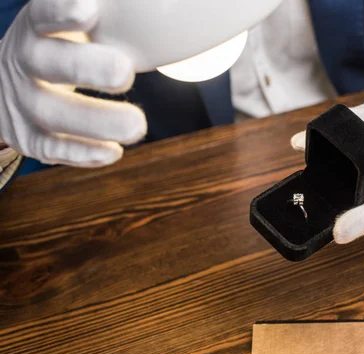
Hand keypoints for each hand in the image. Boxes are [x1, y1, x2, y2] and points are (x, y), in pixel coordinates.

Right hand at [0, 0, 146, 167]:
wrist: (9, 84)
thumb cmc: (63, 47)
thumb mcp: (74, 26)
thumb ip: (109, 16)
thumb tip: (170, 9)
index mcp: (37, 28)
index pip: (43, 15)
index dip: (61, 13)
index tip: (88, 11)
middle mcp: (24, 61)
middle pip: (46, 63)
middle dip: (85, 69)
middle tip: (125, 73)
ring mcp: (21, 101)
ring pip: (50, 112)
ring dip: (95, 121)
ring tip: (137, 126)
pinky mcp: (27, 136)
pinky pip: (51, 148)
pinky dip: (82, 152)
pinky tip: (114, 152)